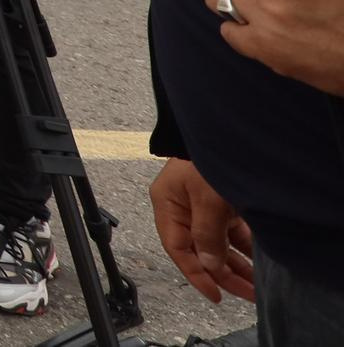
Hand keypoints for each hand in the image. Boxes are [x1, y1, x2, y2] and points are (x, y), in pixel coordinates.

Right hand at [150, 158, 254, 303]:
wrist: (227, 132)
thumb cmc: (205, 158)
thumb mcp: (207, 198)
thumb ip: (206, 233)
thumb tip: (208, 264)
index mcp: (167, 204)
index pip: (177, 248)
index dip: (195, 273)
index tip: (214, 293)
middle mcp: (183, 207)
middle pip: (199, 249)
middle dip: (222, 273)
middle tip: (245, 293)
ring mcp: (203, 205)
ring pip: (218, 244)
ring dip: (236, 264)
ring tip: (256, 285)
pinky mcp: (222, 203)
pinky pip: (232, 233)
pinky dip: (244, 249)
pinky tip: (258, 263)